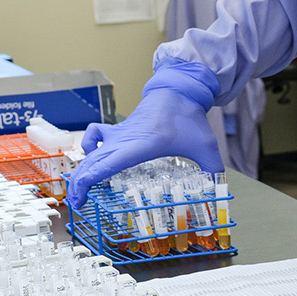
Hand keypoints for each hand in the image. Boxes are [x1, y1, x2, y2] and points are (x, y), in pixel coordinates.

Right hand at [65, 57, 221, 207]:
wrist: (178, 91)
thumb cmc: (189, 117)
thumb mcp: (206, 146)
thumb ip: (213, 170)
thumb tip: (219, 189)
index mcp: (139, 146)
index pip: (105, 164)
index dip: (88, 182)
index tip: (81, 199)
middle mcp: (123, 141)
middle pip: (91, 162)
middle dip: (80, 185)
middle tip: (77, 205)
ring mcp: (118, 135)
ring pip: (91, 153)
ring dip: (82, 171)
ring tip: (82, 190)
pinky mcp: (119, 131)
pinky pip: (95, 136)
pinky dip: (89, 147)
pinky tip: (95, 157)